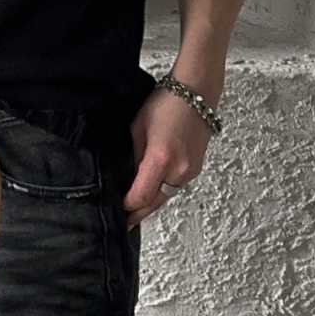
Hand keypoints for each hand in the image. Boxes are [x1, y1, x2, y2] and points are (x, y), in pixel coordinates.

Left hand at [121, 86, 213, 227]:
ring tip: (135, 206)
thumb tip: (130, 176)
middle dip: (138, 213)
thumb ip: (134, 157)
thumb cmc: (168, 103)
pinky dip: (162, 190)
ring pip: (165, 197)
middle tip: (124, 222)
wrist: (197, 92)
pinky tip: (152, 190)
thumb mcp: (138, 128)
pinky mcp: (195, 169)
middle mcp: (178, 170)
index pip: (139, 197)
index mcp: (160, 159)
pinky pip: (175, 187)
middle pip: (154, 204)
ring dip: (150, 202)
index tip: (117, 207)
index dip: (126, 206)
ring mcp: (190, 172)